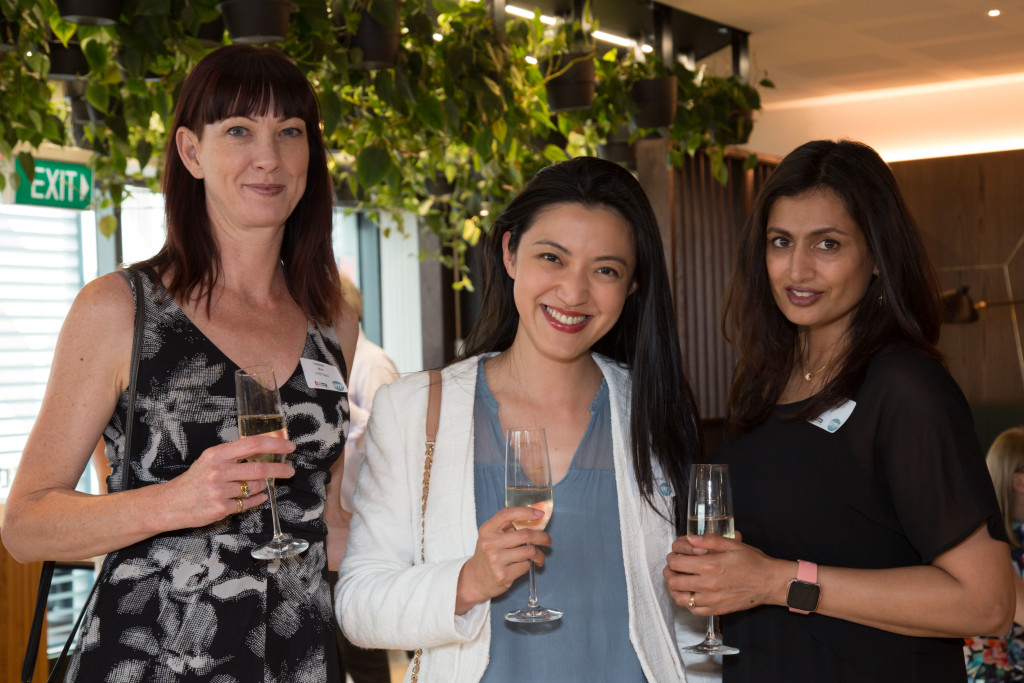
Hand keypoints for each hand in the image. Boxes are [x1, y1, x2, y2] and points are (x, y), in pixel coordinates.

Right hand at [161, 435, 295, 529]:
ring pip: (255, 487)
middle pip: (259, 468)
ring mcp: (219, 491)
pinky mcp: (220, 509)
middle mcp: (218, 471)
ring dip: (262, 487)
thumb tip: (265, 453)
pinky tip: (258, 497)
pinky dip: (257, 500)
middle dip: (279, 470)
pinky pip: (248, 503)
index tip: (290, 447)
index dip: (275, 445)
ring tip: (258, 486)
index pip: (252, 444)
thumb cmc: (194, 480)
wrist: (170, 504)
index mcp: (216, 454)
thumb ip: (234, 456)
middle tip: (290, 471)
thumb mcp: (210, 460)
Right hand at [455, 506, 549, 613]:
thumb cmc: (488, 555)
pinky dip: (529, 565)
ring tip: (539, 557)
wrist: (475, 579)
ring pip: (529, 551)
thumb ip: (508, 527)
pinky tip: (523, 565)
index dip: (526, 511)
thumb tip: (535, 516)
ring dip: (539, 554)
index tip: (539, 513)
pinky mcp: (503, 575)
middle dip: (541, 536)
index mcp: (487, 530)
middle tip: (547, 540)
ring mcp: (496, 560)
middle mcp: (490, 543)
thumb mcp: (491, 537)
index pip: (507, 514)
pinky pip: (526, 566)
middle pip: (525, 534)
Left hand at [663, 533, 783, 615]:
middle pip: (674, 582)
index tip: (674, 556)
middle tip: (672, 569)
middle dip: (669, 573)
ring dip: (674, 589)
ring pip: (680, 599)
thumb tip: (689, 538)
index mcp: (710, 565)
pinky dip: (687, 602)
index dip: (671, 558)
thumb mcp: (732, 544)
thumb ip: (709, 540)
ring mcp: (711, 600)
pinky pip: (693, 610)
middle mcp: (707, 585)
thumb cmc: (752, 561)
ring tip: (677, 582)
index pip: (677, 564)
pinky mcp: (716, 610)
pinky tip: (690, 594)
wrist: (769, 582)